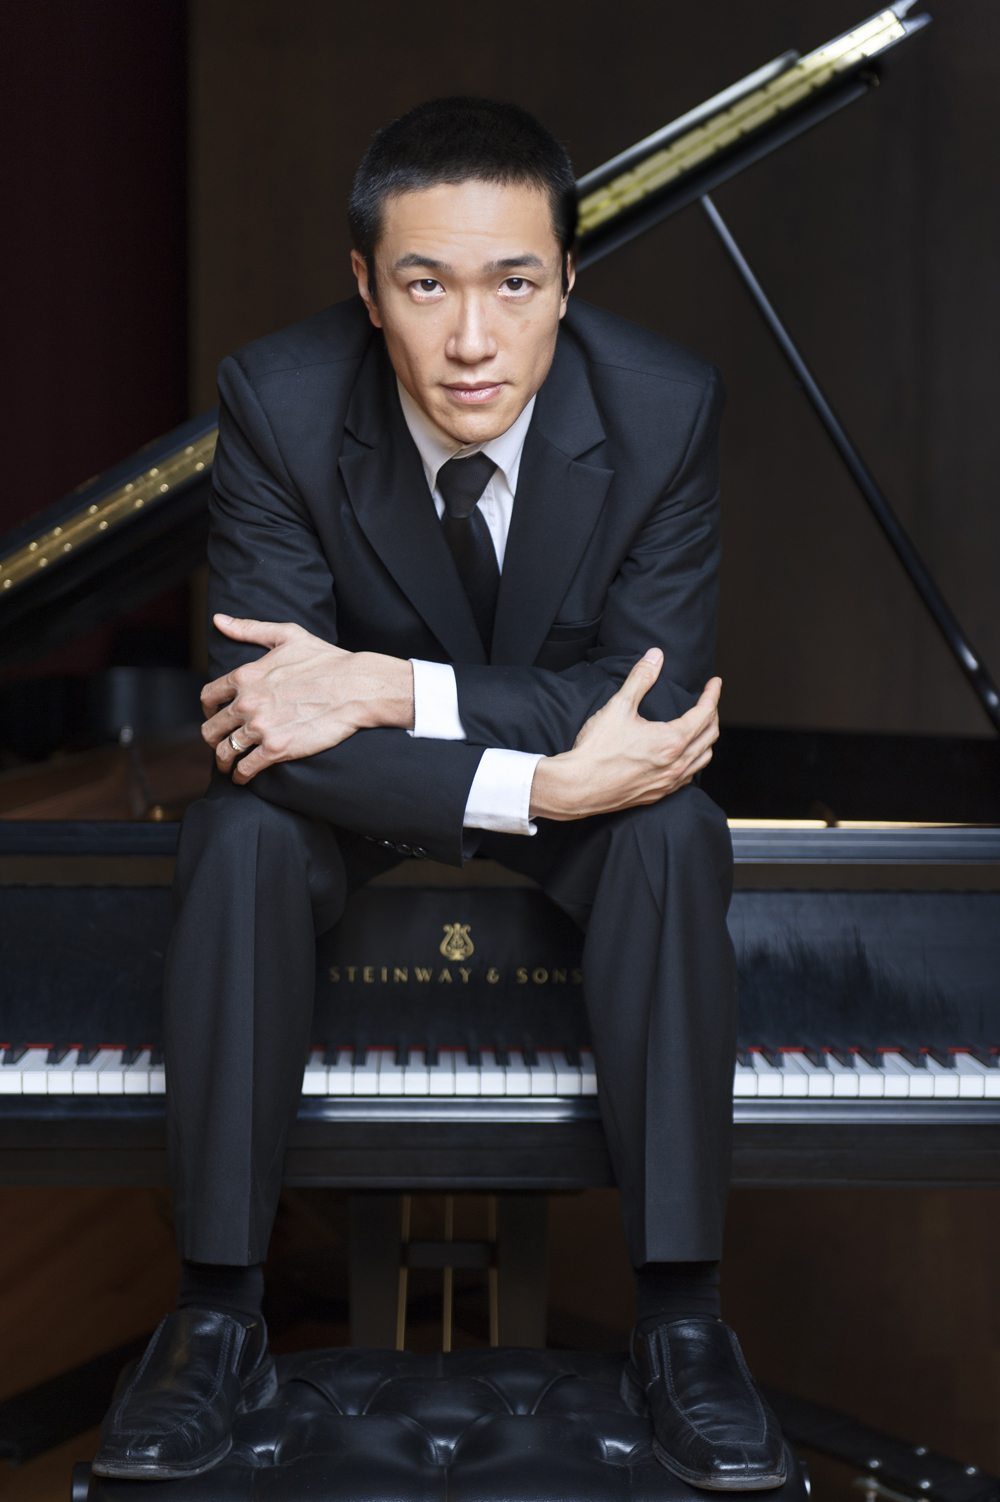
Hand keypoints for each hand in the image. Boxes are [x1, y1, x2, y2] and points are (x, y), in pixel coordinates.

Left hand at [201, 615, 414, 783]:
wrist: (356, 687)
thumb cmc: (327, 660)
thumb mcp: (287, 635)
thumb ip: (250, 628)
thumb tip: (219, 620)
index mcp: (245, 676)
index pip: (209, 697)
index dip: (208, 709)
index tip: (214, 716)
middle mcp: (247, 703)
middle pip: (211, 729)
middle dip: (212, 739)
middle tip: (220, 744)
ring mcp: (261, 728)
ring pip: (225, 751)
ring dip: (223, 761)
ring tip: (229, 766)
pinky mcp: (277, 749)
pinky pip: (246, 768)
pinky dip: (241, 775)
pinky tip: (243, 776)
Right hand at [529, 649, 720, 819]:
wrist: (578, 786)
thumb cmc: (597, 750)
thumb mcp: (618, 706)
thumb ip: (640, 678)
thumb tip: (655, 656)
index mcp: (672, 741)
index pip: (705, 713)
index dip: (712, 695)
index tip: (714, 683)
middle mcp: (676, 764)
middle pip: (709, 736)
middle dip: (712, 714)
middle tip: (708, 701)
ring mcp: (668, 782)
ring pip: (703, 759)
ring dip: (706, 740)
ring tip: (702, 727)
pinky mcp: (657, 795)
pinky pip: (688, 777)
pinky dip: (693, 761)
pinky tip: (684, 757)